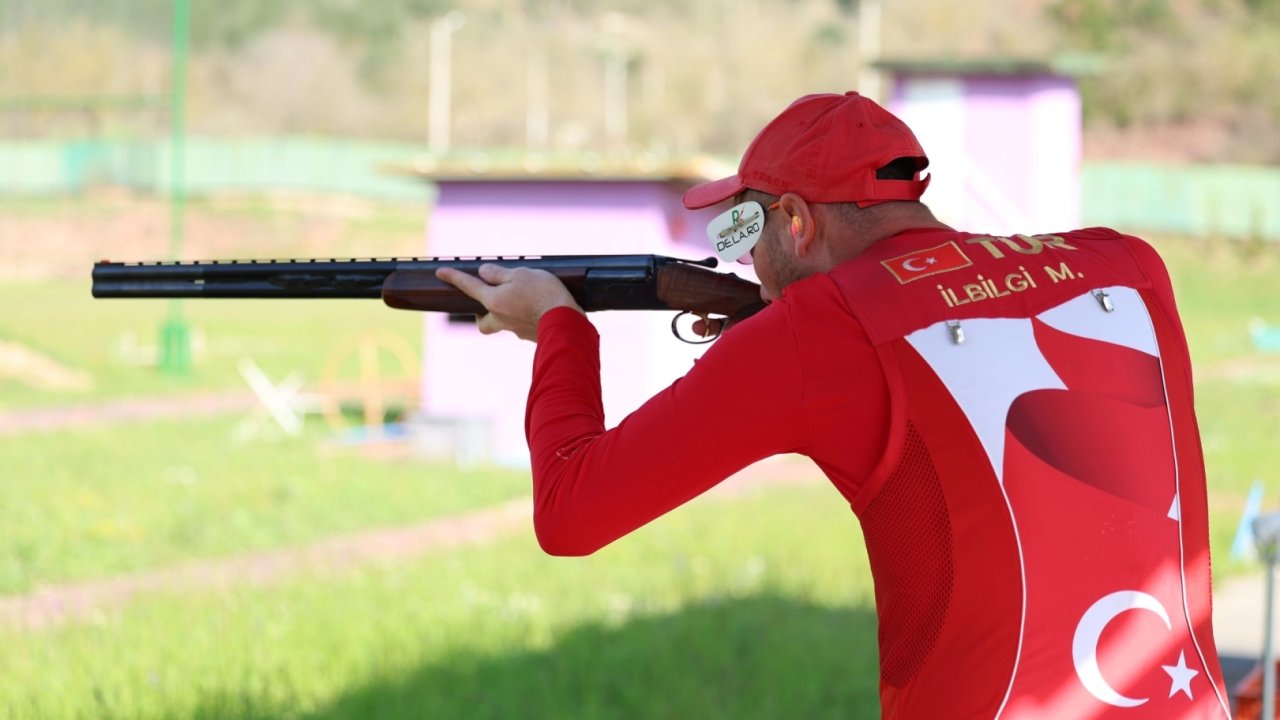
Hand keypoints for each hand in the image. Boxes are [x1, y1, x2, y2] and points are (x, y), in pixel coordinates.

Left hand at [435, 264, 583, 341]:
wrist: (566, 323)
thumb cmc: (543, 295)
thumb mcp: (521, 274)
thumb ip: (500, 274)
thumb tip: (484, 273)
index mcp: (494, 302)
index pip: (469, 287)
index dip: (454, 277)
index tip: (440, 272)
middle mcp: (501, 319)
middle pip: (483, 322)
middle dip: (481, 314)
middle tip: (491, 301)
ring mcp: (517, 330)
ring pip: (505, 324)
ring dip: (509, 314)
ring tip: (526, 300)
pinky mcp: (532, 336)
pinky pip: (524, 326)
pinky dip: (527, 318)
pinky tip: (541, 310)